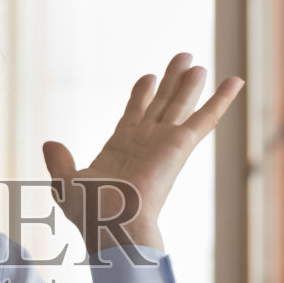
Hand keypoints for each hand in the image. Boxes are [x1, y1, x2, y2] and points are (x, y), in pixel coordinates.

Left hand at [43, 53, 243, 255]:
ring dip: (189, 84)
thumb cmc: (91, 213)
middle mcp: (146, 142)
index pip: (134, 114)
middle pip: (161, 103)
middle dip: (171, 81)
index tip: (148, 76)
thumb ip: (60, 162)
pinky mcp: (180, 145)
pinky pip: (206, 118)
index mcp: (120, 148)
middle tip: (182, 58)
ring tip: (197, 63)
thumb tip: (49, 144)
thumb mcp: (65, 183)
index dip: (142, 94)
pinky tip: (234, 81)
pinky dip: (221, 99)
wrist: (113, 224)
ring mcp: (164, 142)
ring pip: (180, 105)